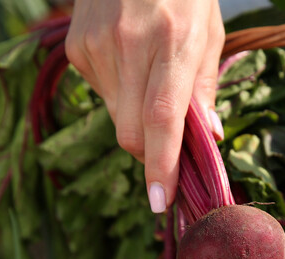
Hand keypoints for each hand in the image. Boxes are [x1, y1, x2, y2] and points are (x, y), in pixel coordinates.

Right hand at [66, 0, 225, 212]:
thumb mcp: (208, 33)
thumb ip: (204, 89)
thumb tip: (206, 141)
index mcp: (173, 42)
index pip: (163, 119)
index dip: (161, 166)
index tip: (161, 201)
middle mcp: (130, 45)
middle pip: (132, 133)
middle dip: (152, 153)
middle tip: (171, 145)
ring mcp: (96, 46)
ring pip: (117, 119)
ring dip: (137, 118)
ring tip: (149, 75)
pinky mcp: (76, 48)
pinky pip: (102, 96)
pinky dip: (120, 95)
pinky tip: (129, 61)